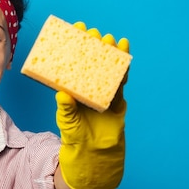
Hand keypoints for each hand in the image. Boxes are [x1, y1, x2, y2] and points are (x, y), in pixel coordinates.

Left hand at [56, 23, 129, 188]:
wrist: (94, 157)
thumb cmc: (76, 140)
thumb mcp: (68, 124)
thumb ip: (67, 109)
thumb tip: (62, 94)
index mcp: (72, 91)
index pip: (71, 65)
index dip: (72, 48)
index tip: (73, 31)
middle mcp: (87, 89)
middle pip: (90, 63)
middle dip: (92, 46)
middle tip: (92, 32)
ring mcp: (102, 93)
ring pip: (107, 69)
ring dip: (109, 54)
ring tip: (110, 39)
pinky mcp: (117, 100)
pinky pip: (120, 82)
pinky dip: (123, 68)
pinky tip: (125, 54)